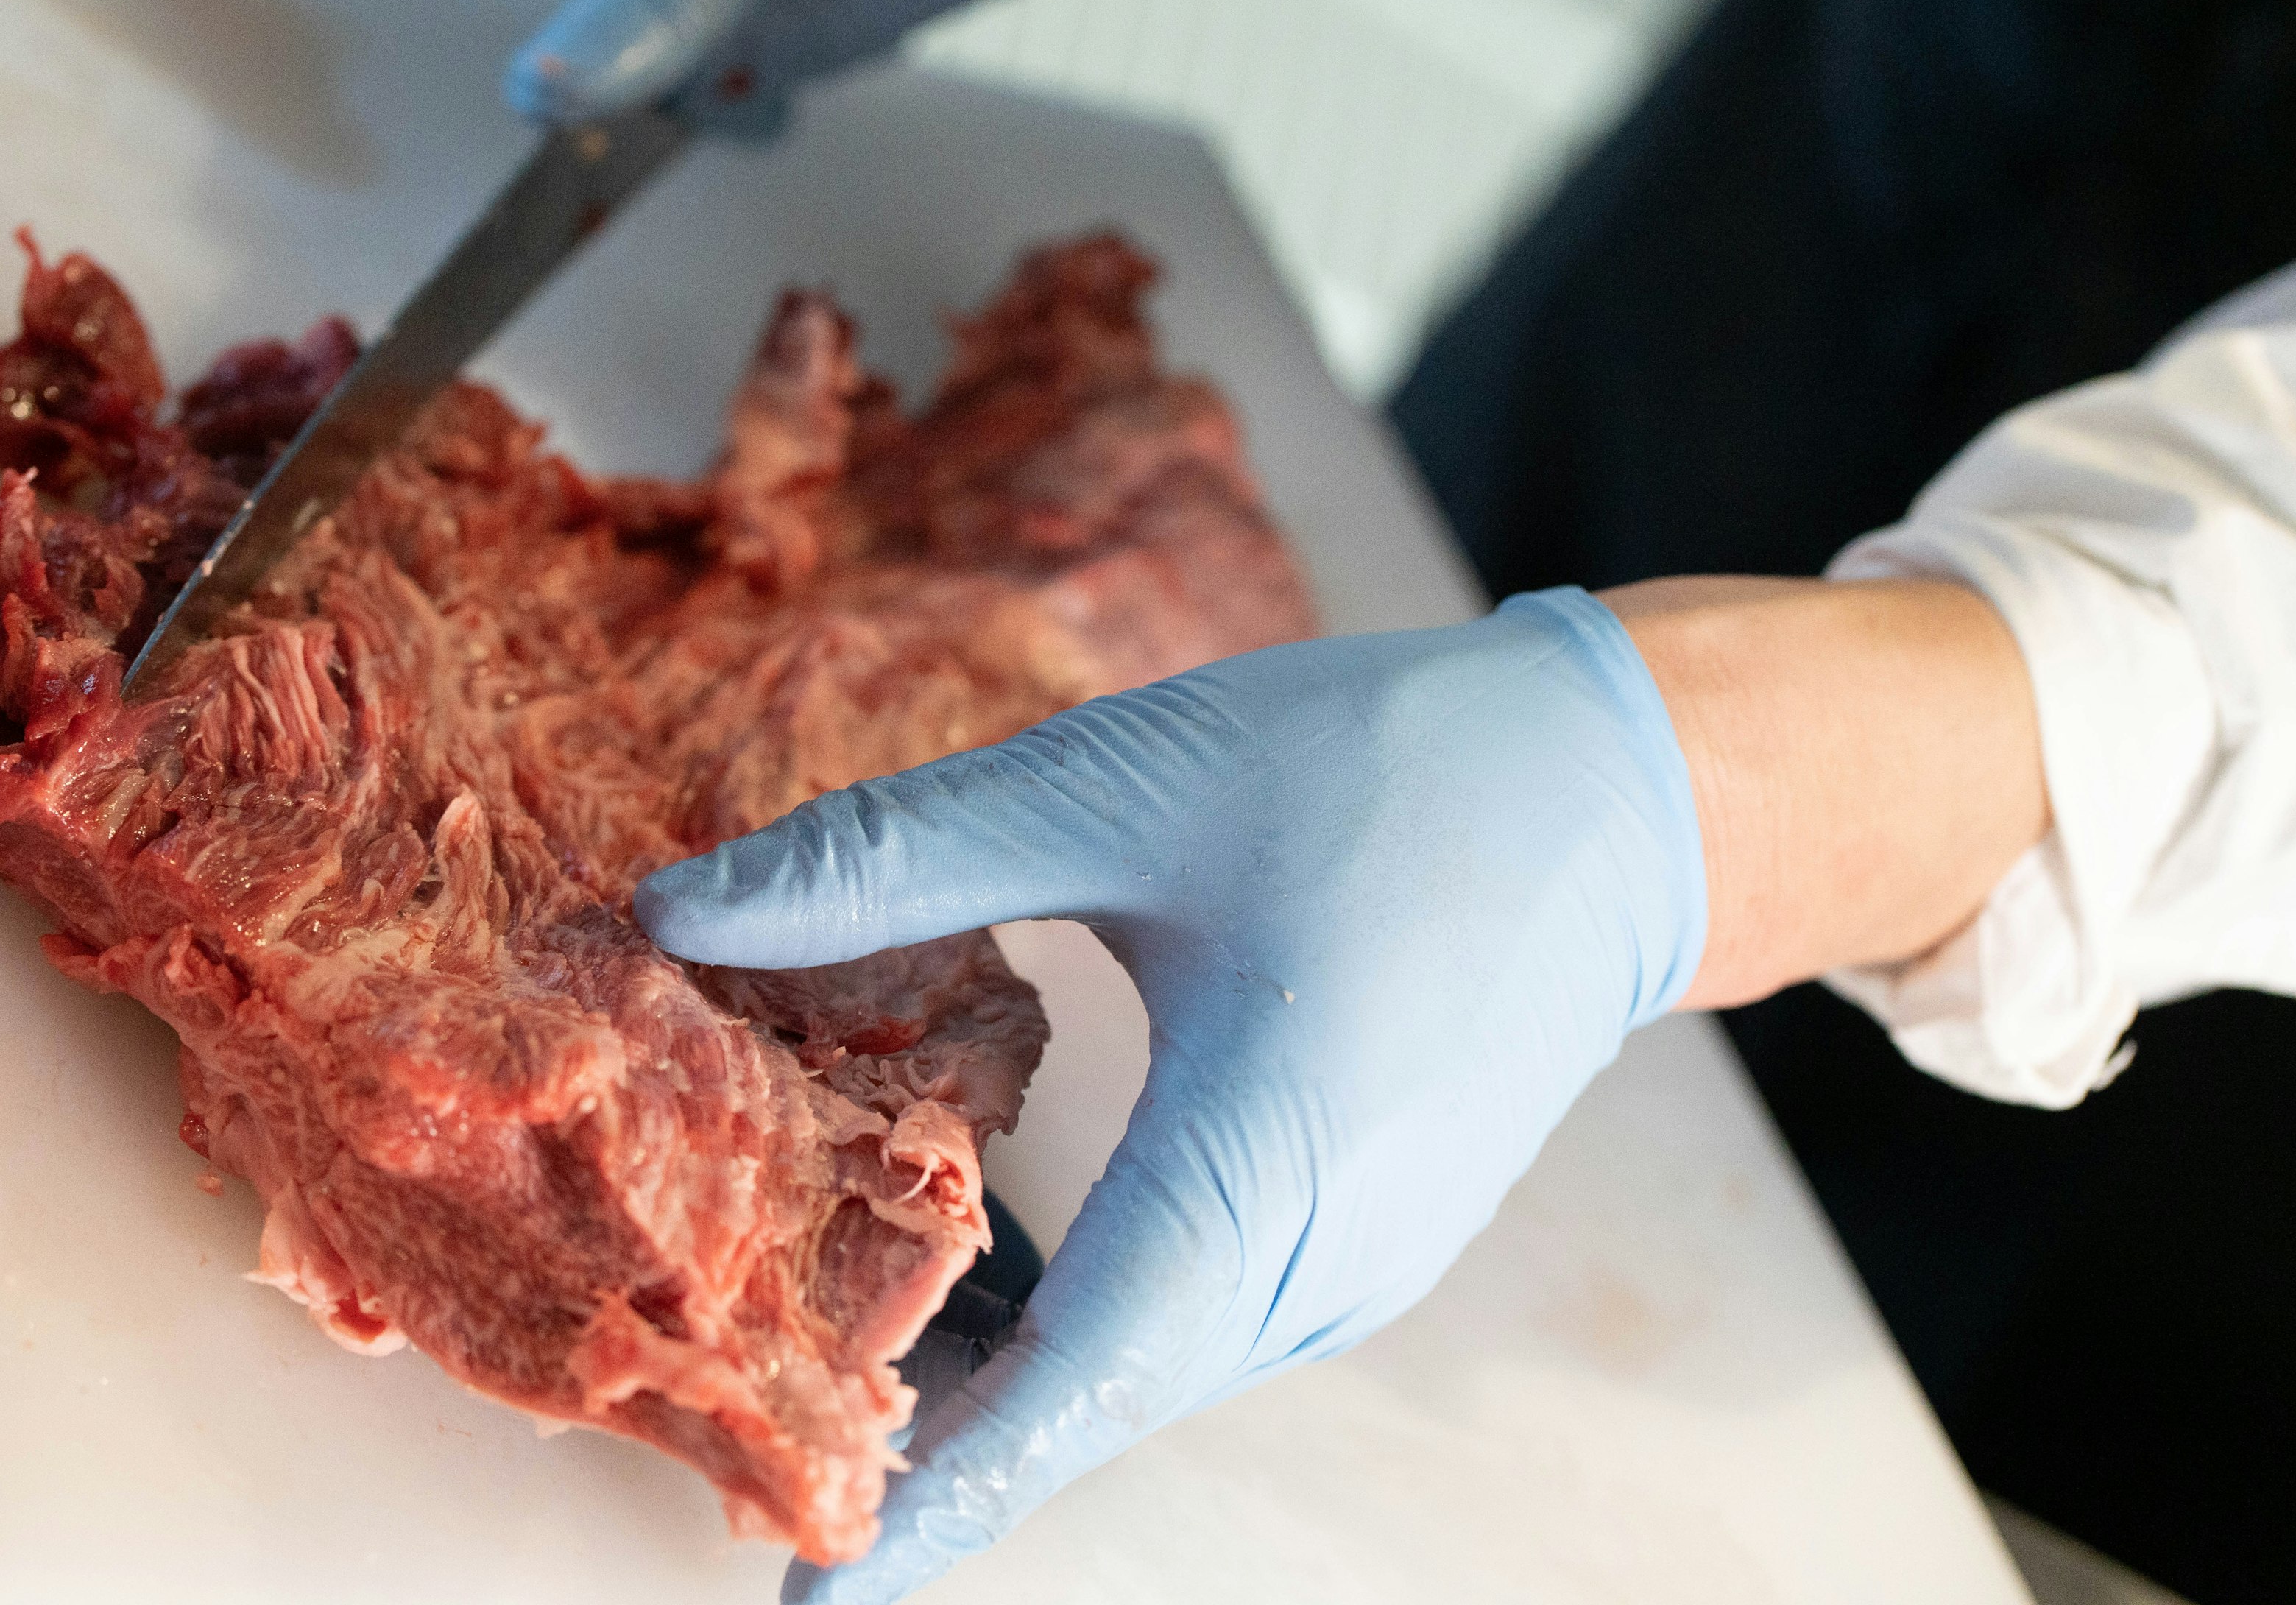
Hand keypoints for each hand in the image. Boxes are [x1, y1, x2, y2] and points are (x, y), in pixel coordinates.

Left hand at [634, 588, 1708, 1599]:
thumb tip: (676, 910)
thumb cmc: (1383, 773)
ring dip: (997, 1382)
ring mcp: (1352, 1269)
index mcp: (1264, 1166)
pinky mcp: (1358, 1238)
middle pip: (1091, 1398)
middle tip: (752, 1437)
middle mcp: (1317, 1263)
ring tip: (829, 1365)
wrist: (1619, 795)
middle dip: (924, 1441)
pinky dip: (1076, 1323)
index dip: (941, 1500)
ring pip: (1139, 1365)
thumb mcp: (1120, 785)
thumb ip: (894, 859)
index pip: (1075, 1386)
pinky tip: (973, 1272)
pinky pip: (1191, 1319)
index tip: (819, 1600)